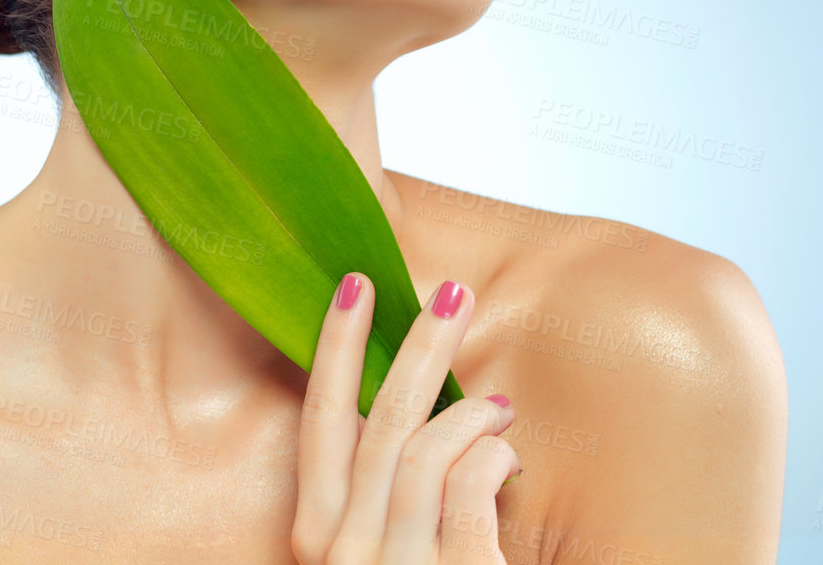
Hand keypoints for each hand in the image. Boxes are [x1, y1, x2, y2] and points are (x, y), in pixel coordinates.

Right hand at [290, 274, 520, 563]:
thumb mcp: (376, 549)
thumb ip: (382, 491)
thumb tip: (420, 406)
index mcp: (317, 538)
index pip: (320, 419)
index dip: (335, 346)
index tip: (355, 285)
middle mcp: (343, 552)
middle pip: (378, 419)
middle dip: (417, 346)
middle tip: (453, 293)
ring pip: (425, 448)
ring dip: (468, 409)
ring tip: (499, 403)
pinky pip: (468, 489)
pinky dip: (488, 455)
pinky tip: (505, 449)